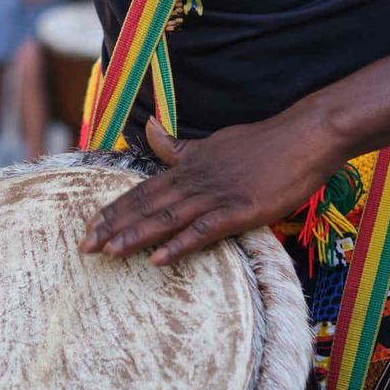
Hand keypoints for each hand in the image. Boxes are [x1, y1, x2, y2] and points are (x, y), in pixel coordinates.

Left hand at [79, 114, 341, 265]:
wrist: (305, 136)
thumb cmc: (263, 142)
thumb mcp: (214, 141)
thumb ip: (180, 147)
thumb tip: (151, 130)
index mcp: (189, 166)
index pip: (143, 189)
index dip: (115, 208)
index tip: (89, 225)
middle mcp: (196, 180)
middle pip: (147, 205)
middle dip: (114, 226)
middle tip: (84, 246)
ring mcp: (218, 195)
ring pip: (168, 218)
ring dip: (137, 236)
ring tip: (110, 253)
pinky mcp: (241, 210)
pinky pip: (204, 230)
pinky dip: (180, 244)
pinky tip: (159, 258)